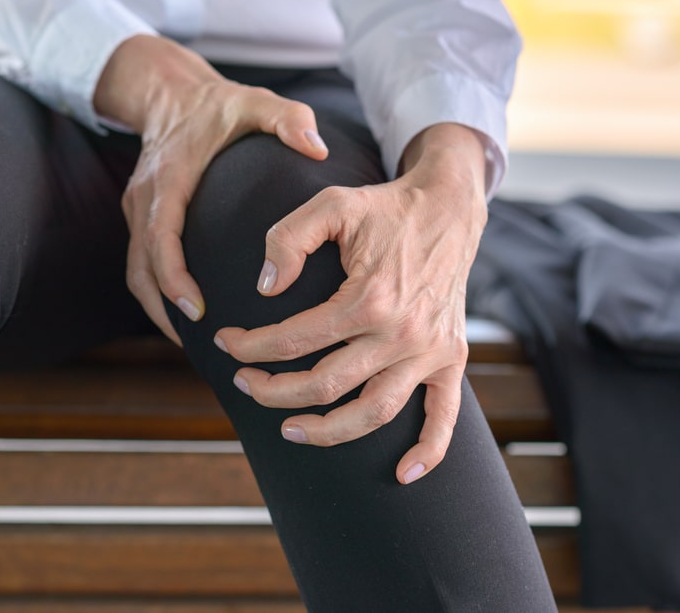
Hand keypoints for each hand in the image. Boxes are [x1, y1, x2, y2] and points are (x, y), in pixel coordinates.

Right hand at [94, 35, 328, 343]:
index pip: (159, 236)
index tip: (196, 308)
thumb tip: (317, 148)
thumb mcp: (256, 103)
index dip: (173, 276)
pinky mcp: (142, 219)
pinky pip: (143, 267)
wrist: (170, 93)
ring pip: (137, 275)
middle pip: (141, 269)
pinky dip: (161, 296)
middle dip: (166, 309)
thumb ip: (288, 120)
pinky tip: (190, 320)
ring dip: (160, 311)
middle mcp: (145, 199)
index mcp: (169, 178)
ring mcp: (138, 211)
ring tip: (194, 345)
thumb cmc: (219, 105)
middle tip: (200, 342)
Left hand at [215, 123, 488, 483]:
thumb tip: (266, 288)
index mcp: (370, 298)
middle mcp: (402, 332)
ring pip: (375, 412)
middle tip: (245, 385)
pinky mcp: (451, 358)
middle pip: (327, 385)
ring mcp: (430, 350)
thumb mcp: (331, 204)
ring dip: (329, 431)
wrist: (448, 208)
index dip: (252, 346)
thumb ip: (289, 238)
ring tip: (290, 430)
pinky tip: (402, 475)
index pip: (296, 339)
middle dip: (275, 391)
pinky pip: (444, 417)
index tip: (227, 344)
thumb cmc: (384, 208)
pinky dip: (428, 451)